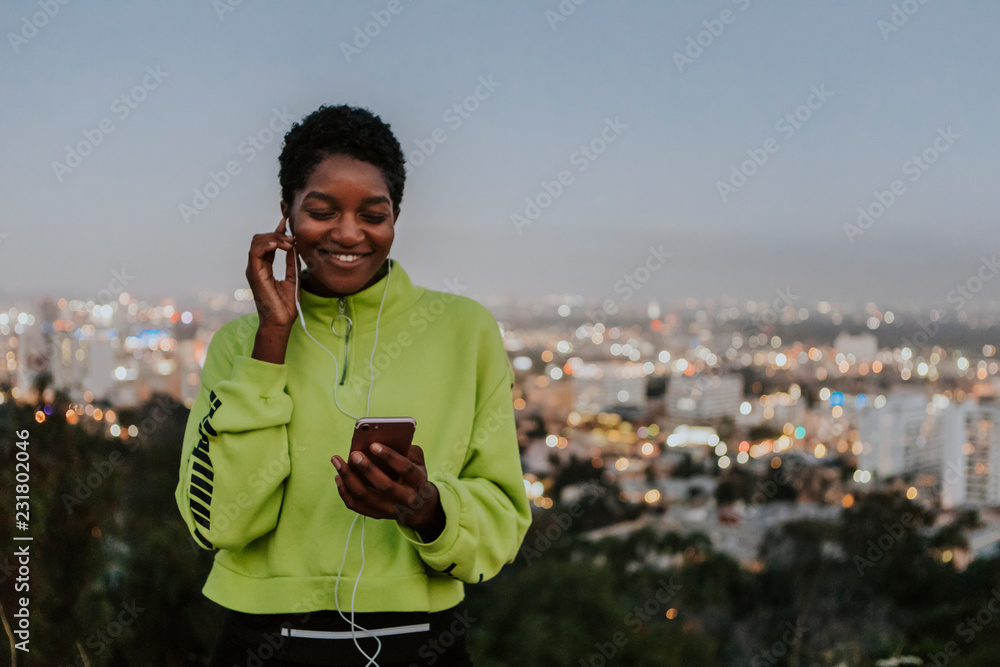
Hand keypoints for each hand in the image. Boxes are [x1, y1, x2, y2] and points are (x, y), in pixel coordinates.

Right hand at [246, 217, 298, 330]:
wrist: (281, 321)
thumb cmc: (286, 305)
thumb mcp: (293, 278)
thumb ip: (292, 262)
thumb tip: (294, 246)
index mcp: (265, 267)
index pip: (268, 244)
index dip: (277, 231)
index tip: (287, 221)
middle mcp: (256, 267)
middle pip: (260, 239)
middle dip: (276, 234)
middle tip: (292, 238)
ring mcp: (253, 270)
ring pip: (257, 242)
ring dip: (273, 238)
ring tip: (288, 243)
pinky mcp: (254, 274)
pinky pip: (255, 252)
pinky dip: (266, 244)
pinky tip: (278, 245)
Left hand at [331, 444, 446, 541]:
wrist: (419, 508)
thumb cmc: (414, 476)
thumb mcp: (419, 462)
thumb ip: (407, 449)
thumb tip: (382, 440)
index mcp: (418, 481)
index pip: (405, 469)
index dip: (390, 457)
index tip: (373, 444)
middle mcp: (406, 498)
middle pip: (384, 485)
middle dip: (367, 468)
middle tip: (353, 454)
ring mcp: (390, 509)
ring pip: (365, 496)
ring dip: (348, 478)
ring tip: (337, 461)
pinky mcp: (377, 515)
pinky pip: (356, 506)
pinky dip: (344, 491)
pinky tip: (338, 477)